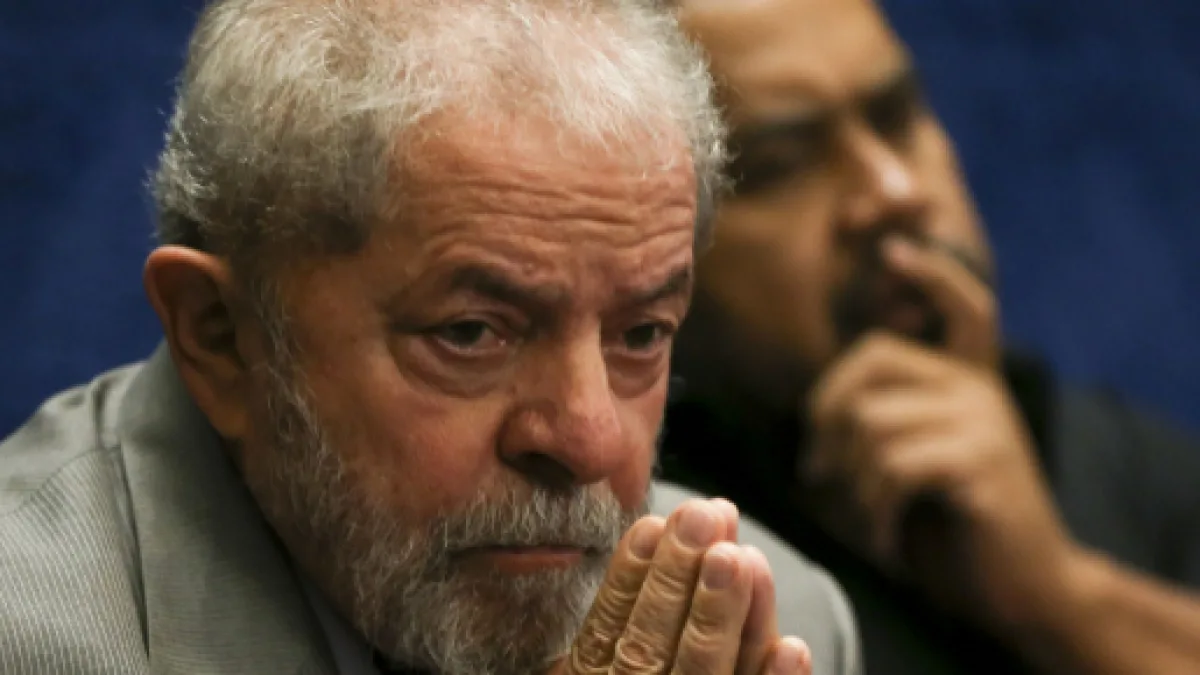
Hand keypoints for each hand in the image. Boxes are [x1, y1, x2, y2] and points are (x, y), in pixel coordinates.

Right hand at [554, 498, 811, 674]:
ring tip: (742, 556)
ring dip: (722, 617)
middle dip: (679, 579)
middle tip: (704, 517)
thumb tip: (653, 534)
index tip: (653, 524)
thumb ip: (615, 632)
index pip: (607, 633)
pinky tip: (793, 647)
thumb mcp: (596, 672)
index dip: (628, 578)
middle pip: (655, 648)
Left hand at [804, 236, 1084, 630]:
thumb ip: (886, 423)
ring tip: (862, 519)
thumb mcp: (919, 462)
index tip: (895, 252)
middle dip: (826, 419)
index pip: (964, 307)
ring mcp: (983, 422)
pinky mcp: (979, 462)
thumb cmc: (955, 526)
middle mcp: (980, 389)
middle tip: (818, 475)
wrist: (1028, 587)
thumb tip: (816, 414)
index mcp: (971, 381)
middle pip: (872, 361)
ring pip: (871, 424)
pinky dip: (872, 512)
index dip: (934, 275)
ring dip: (847, 482)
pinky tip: (885, 541)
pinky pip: (892, 467)